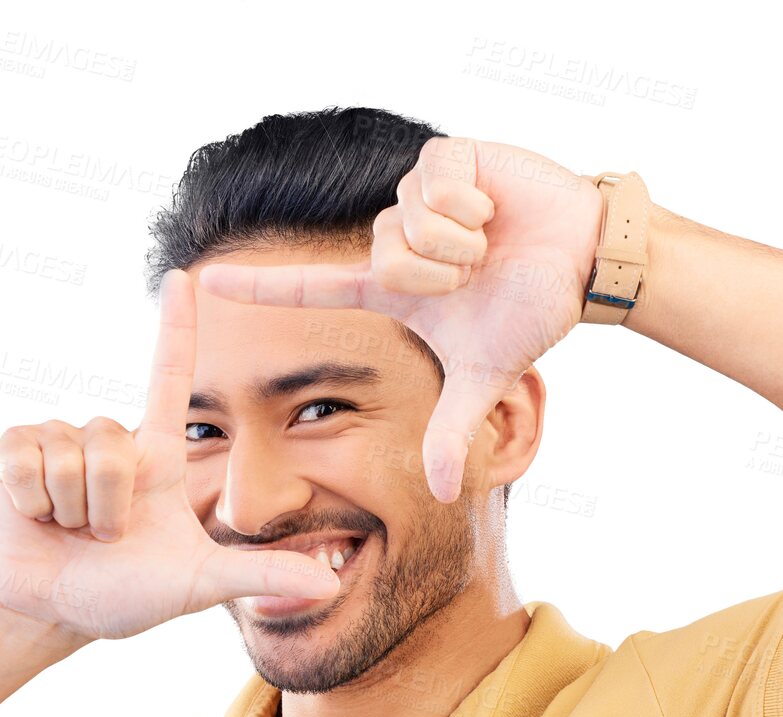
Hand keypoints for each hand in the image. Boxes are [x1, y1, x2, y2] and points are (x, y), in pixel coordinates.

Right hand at [0, 268, 341, 640]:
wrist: (56, 611)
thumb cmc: (127, 592)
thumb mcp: (199, 584)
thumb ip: (261, 576)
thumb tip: (329, 586)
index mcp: (158, 453)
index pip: (169, 376)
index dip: (176, 328)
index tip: (184, 276)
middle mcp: (109, 438)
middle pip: (111, 446)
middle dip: (108, 506)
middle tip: (106, 536)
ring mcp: (58, 440)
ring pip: (70, 456)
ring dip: (71, 510)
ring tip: (71, 529)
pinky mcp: (12, 452)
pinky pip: (24, 461)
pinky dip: (31, 502)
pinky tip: (35, 518)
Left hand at [194, 136, 604, 501]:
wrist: (580, 263)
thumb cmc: (529, 311)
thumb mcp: (483, 378)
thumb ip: (452, 431)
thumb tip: (443, 495)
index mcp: (389, 287)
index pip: (311, 288)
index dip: (260, 288)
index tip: (202, 283)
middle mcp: (392, 238)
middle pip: (379, 257)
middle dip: (437, 274)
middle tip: (475, 274)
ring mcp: (415, 195)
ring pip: (406, 222)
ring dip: (459, 243)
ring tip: (488, 242)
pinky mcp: (445, 156)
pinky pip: (434, 184)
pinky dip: (472, 205)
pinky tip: (494, 207)